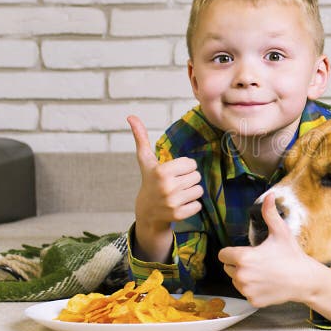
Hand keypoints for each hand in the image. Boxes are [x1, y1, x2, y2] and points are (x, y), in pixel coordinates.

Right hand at [128, 116, 203, 258]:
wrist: (147, 212)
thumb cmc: (149, 181)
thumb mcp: (146, 160)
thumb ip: (141, 138)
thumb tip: (131, 116)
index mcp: (161, 171)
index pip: (191, 164)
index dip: (184, 167)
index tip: (174, 172)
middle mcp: (167, 187)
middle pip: (197, 176)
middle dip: (189, 179)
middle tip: (176, 183)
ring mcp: (172, 202)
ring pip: (199, 190)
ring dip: (191, 192)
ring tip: (178, 193)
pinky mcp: (178, 214)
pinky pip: (198, 205)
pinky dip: (192, 205)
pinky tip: (180, 204)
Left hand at [218, 194, 318, 307]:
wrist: (304, 280)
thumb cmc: (291, 254)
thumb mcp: (280, 232)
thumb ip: (269, 213)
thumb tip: (269, 195)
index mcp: (243, 257)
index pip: (223, 255)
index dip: (232, 252)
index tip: (245, 252)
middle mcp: (241, 275)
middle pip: (228, 268)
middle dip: (238, 264)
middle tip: (258, 261)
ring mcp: (246, 290)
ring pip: (236, 281)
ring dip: (244, 277)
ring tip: (263, 272)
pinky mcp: (252, 301)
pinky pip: (245, 293)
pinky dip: (253, 290)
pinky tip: (267, 284)